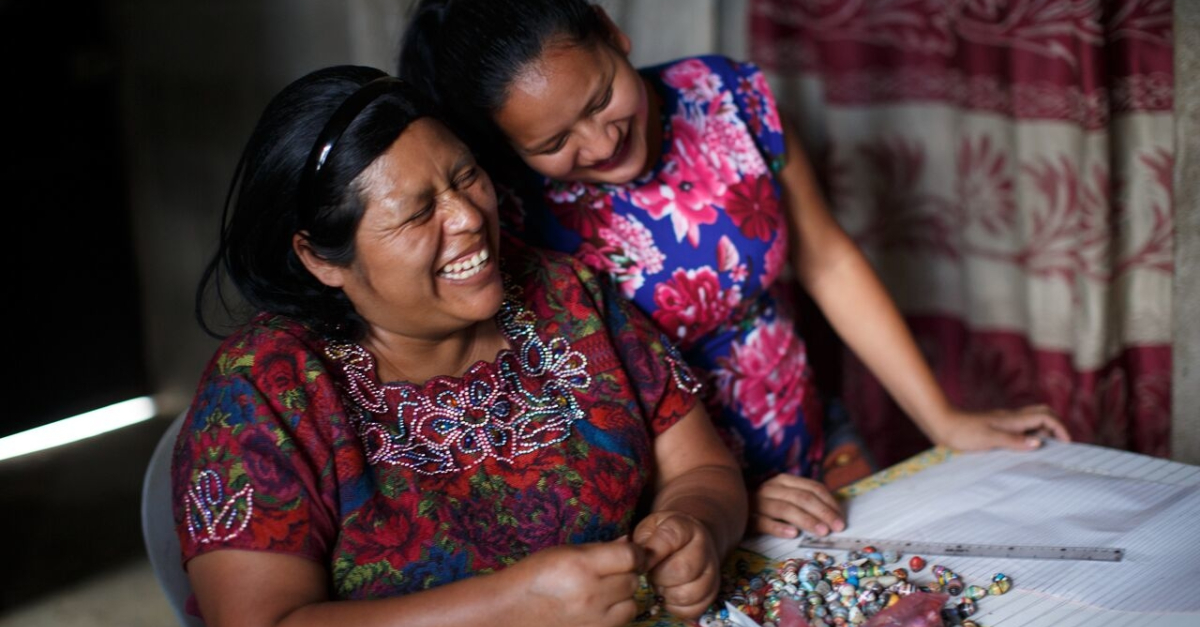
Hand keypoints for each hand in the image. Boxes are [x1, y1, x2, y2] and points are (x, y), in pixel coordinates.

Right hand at [514, 539, 645, 626]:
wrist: (507, 612)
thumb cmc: (532, 576)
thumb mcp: (562, 553)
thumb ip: (598, 549)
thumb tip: (629, 543)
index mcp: (581, 566)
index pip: (630, 557)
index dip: (636, 553)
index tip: (632, 554)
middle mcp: (590, 594)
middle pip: (632, 581)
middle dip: (627, 575)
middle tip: (612, 573)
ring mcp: (592, 620)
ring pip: (631, 606)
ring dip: (624, 598)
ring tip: (606, 593)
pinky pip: (620, 625)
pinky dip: (615, 616)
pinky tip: (599, 609)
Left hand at [632, 511, 720, 618]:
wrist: (690, 541)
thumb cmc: (662, 536)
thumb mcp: (648, 528)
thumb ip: (640, 542)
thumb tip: (635, 561)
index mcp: (686, 527)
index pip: (670, 539)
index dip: (651, 555)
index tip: (640, 564)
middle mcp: (704, 548)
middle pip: (682, 570)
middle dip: (659, 577)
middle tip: (651, 573)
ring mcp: (711, 572)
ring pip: (688, 594)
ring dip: (667, 593)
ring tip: (661, 583)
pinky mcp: (711, 593)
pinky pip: (693, 609)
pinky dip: (675, 607)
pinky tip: (669, 594)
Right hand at [751, 473, 844, 538]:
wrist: (730, 510)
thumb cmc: (765, 508)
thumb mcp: (785, 499)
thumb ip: (804, 502)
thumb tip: (834, 515)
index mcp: (784, 481)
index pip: (812, 488)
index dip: (829, 502)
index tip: (841, 519)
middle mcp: (771, 488)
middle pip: (802, 497)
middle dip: (823, 512)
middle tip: (837, 527)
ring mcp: (757, 502)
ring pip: (785, 508)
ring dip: (806, 520)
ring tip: (822, 532)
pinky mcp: (746, 518)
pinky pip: (763, 522)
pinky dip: (779, 527)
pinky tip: (792, 534)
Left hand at [930, 404, 1070, 451]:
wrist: (942, 424)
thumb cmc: (963, 432)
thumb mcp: (990, 439)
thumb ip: (1014, 441)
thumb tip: (1039, 443)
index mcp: (1013, 419)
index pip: (1046, 417)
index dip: (1061, 428)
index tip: (1068, 444)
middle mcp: (1011, 418)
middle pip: (1043, 414)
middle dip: (1057, 426)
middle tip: (1061, 445)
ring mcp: (1004, 421)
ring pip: (1033, 419)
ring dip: (1044, 430)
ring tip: (1047, 449)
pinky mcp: (997, 427)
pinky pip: (1022, 427)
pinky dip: (1031, 434)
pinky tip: (1025, 447)